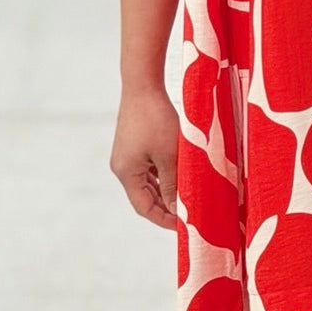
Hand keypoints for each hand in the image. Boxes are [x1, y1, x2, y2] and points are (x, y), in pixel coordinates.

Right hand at [110, 86, 179, 229]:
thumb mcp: (168, 155)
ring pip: (147, 182)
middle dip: (165, 206)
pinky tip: (179, 175)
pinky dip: (163, 175)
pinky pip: (148, 167)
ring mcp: (127, 155)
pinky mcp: (133, 144)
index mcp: (126, 173)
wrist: (143, 84)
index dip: (164, 219)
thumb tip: (176, 209)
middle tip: (189, 213)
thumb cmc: (156, 119)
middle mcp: (122, 166)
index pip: (144, 207)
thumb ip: (172, 184)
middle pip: (144, 196)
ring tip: (187, 196)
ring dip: (165, 190)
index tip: (183, 226)